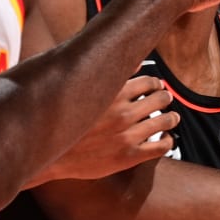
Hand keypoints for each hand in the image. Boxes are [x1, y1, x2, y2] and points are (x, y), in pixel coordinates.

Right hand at [42, 75, 177, 180]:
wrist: (48, 156)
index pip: (149, 81)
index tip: (155, 87)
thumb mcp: (78, 90)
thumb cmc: (62, 120)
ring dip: (171, 118)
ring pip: (165, 121)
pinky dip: (168, 140)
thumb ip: (103, 74)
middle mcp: (123, 112)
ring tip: (171, 119)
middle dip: (164, 98)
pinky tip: (164, 139)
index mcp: (112, 92)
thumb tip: (124, 62)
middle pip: (161, 98)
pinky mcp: (129, 156)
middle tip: (164, 100)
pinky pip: (162, 146)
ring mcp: (127, 135)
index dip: (155, 83)